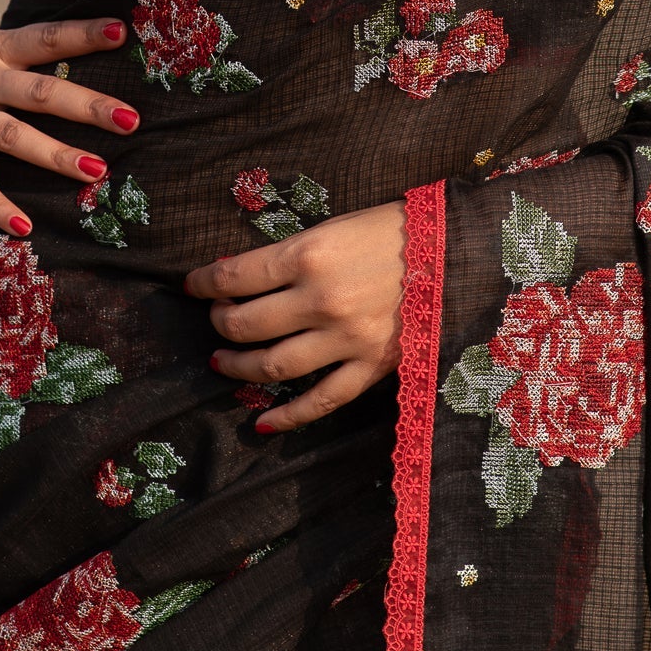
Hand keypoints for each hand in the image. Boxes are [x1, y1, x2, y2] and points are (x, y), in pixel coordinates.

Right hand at [0, 0, 140, 236]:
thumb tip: (33, 78)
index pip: (42, 37)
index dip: (82, 34)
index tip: (123, 30)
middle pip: (40, 90)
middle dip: (87, 105)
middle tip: (131, 118)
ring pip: (12, 134)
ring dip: (55, 154)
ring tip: (95, 171)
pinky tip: (24, 227)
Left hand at [184, 200, 406, 432]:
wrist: (456, 252)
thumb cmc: (392, 229)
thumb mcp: (334, 226)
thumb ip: (290, 254)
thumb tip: (240, 274)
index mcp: (308, 255)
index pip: (235, 277)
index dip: (205, 283)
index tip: (193, 285)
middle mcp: (320, 300)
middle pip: (246, 324)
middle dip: (220, 322)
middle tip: (216, 318)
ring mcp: (345, 339)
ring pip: (272, 365)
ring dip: (238, 367)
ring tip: (222, 362)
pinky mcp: (371, 367)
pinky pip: (321, 401)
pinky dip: (287, 417)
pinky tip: (262, 424)